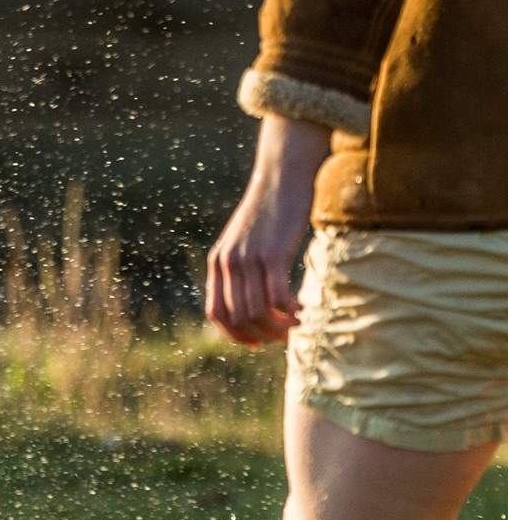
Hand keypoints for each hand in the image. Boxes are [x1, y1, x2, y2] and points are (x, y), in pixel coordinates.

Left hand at [205, 115, 332, 346]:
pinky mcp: (272, 254)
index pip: (216, 313)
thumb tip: (252, 296)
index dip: (234, 334)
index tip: (256, 342)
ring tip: (298, 325)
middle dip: (262, 334)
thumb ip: (242, 266)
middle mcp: (228, 263)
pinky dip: (290, 311)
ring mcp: (248, 259)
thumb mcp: (244, 240)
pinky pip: (278, 297)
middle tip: (285, 335)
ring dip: (279, 326)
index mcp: (217, 263)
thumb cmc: (269, 210)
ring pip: (257, 312)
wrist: (280, 177)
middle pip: (239, 318)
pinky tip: (304, 310)